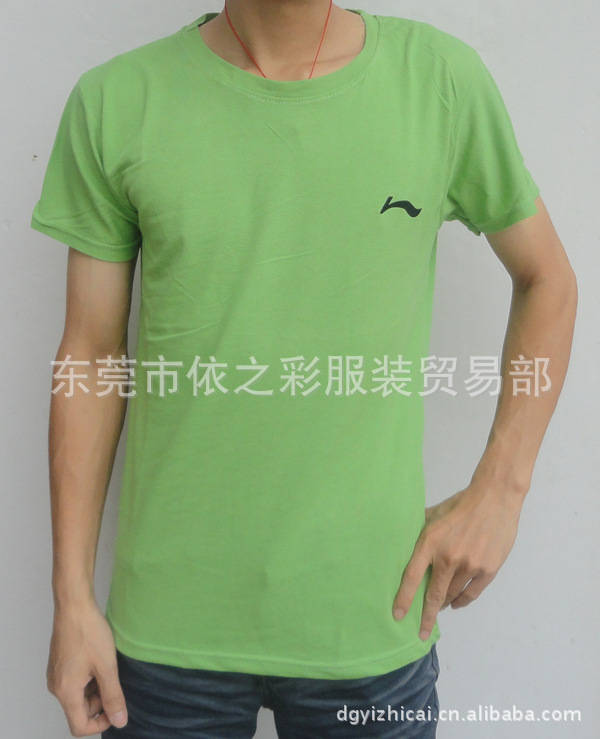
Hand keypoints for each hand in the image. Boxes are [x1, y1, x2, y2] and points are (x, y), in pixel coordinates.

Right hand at [47, 598, 127, 736]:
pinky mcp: (59, 663)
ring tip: (108, 668)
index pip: (79, 726)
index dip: (101, 723)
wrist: (74, 606)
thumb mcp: (107, 667)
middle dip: (100, 703)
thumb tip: (120, 722)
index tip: (117, 708)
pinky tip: (100, 661)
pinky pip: (74, 682)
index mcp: (65, 692)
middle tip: (115, 680)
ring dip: (95, 689)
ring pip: (78, 695)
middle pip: (79, 710)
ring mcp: (56, 674)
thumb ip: (113, 696)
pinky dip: (89, 679)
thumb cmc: (90, 634)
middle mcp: (56, 687)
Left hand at [392, 482, 524, 639]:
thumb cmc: (461, 504)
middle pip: (434, 594)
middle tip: (421, 632)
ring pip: (453, 595)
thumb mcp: (435, 514)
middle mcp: (449, 557)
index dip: (404, 598)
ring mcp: (470, 565)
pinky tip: (455, 603)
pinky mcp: (488, 569)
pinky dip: (462, 601)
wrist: (495, 498)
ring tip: (438, 608)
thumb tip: (404, 539)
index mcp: (431, 542)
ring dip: (444, 604)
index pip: (412, 576)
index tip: (397, 615)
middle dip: (426, 616)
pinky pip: (471, 593)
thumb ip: (420, 530)